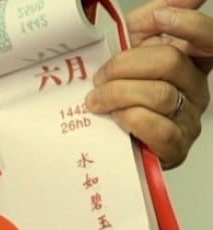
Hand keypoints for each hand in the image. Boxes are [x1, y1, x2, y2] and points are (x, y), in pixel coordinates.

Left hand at [86, 0, 212, 167]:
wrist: (98, 133)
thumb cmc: (117, 86)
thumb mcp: (132, 42)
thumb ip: (157, 14)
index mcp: (192, 60)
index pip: (209, 38)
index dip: (188, 24)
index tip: (161, 16)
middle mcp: (196, 88)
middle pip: (170, 63)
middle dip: (125, 66)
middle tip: (99, 76)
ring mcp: (188, 119)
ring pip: (160, 96)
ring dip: (118, 94)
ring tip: (96, 100)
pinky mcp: (175, 147)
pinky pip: (159, 129)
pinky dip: (130, 120)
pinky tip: (115, 118)